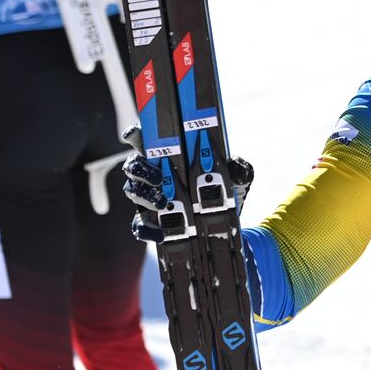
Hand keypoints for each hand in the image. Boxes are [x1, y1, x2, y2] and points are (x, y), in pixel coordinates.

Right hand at [120, 125, 254, 242]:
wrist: (221, 220)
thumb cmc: (221, 188)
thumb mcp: (232, 176)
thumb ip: (234, 168)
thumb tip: (237, 166)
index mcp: (166, 155)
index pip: (145, 140)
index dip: (135, 135)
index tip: (135, 135)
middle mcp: (150, 173)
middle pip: (133, 166)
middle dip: (142, 170)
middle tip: (159, 178)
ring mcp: (145, 196)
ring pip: (133, 192)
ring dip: (145, 196)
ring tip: (163, 203)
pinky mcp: (147, 219)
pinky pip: (139, 225)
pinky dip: (147, 230)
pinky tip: (160, 234)